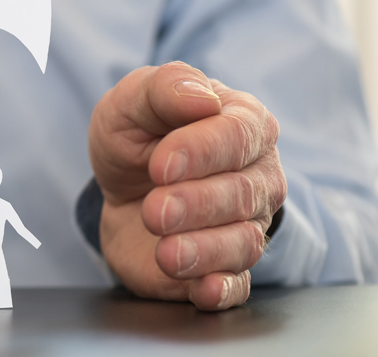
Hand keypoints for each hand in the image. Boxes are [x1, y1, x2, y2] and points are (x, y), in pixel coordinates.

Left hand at [88, 62, 285, 310]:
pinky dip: (221, 290)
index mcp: (243, 123)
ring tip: (166, 252)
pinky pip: (237, 286)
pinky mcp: (226, 268)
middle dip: (196, 204)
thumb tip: (202, 96)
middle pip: (242, 193)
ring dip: (203, 250)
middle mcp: (257, 176)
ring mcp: (247, 224)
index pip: (238, 136)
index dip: (201, 151)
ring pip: (242, 242)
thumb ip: (166, 88)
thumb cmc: (138, 136)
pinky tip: (201, 288)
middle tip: (155, 210)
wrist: (120, 188)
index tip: (160, 165)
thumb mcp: (134, 101)